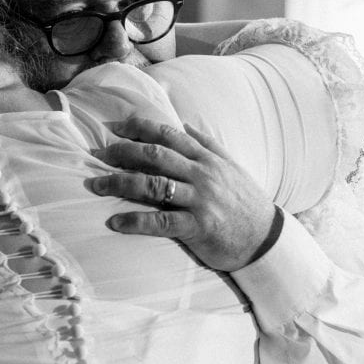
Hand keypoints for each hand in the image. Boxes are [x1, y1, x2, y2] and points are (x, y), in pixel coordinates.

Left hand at [86, 116, 276, 271]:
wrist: (267, 240)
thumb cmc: (245, 202)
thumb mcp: (232, 167)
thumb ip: (208, 144)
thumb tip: (185, 124)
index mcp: (207, 159)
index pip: (168, 135)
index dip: (139, 128)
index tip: (116, 129)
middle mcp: (202, 175)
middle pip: (155, 156)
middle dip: (123, 153)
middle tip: (99, 156)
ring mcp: (200, 200)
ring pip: (153, 185)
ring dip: (119, 183)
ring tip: (95, 186)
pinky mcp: (198, 227)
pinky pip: (161, 221)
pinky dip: (135, 221)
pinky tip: (114, 222)